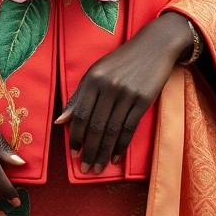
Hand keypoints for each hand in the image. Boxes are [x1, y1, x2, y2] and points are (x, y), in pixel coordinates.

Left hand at [55, 11, 192, 173]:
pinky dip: (121, 145)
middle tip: (85, 169)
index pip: (80, 114)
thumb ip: (79, 96)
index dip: (75, 137)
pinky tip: (115, 157)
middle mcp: (108, 86)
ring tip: (98, 168)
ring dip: (103, 152)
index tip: (73, 154)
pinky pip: (129, 128)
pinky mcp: (143, 100)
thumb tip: (61, 121)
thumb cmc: (121, 61)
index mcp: (93, 78)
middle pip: (95, 126)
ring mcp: (127, 93)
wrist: (154, 46)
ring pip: (112, 130)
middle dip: (89, 151)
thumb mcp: (97, 72)